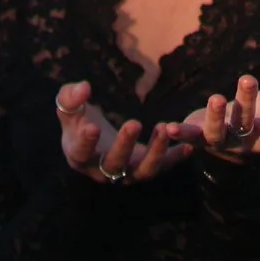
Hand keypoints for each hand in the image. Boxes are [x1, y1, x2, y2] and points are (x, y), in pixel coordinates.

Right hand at [55, 81, 192, 185]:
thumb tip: (83, 87)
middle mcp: (103, 171)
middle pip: (115, 164)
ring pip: (143, 170)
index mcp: (79, 155)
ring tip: (164, 128)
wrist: (96, 139)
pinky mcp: (146, 169)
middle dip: (124, 145)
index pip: (81, 151)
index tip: (92, 127)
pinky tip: (189, 146)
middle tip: (133, 123)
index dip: (85, 142)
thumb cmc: (80, 121)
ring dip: (155, 151)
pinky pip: (163, 167)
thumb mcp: (70, 107)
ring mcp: (127, 173)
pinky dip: (176, 158)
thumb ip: (70, 98)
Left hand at [183, 57, 259, 161]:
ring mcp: (222, 142)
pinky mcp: (201, 139)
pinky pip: (190, 137)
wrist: (237, 145)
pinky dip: (180, 133)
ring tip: (215, 97)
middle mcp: (246, 142)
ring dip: (215, 115)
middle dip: (246, 103)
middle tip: (247, 79)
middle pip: (246, 122)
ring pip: (217, 131)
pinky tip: (167, 129)